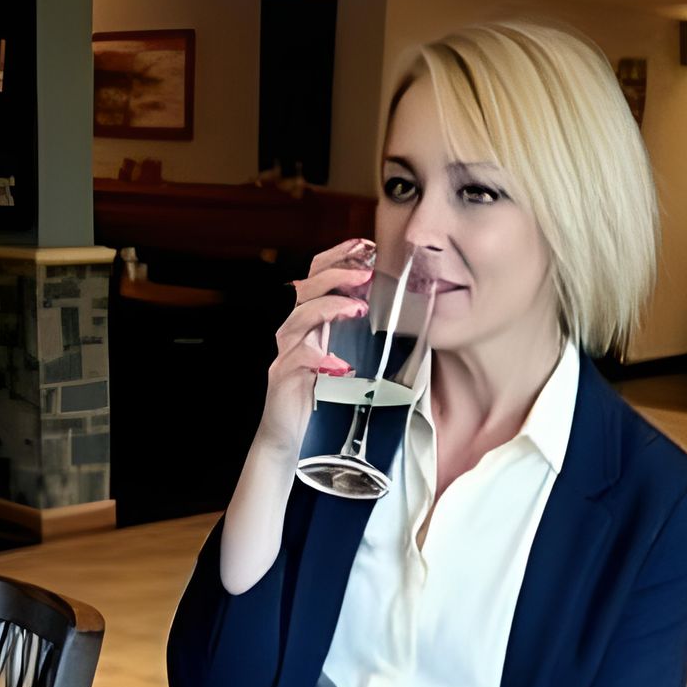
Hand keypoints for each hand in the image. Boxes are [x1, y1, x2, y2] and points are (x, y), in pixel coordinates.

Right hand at [254, 236, 375, 461]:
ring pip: (300, 318)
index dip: (338, 256)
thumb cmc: (322, 401)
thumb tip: (404, 322)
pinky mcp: (282, 378)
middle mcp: (295, 333)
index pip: (318, 276)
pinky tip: (342, 365)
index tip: (366, 246)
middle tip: (366, 274)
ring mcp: (286, 353)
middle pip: (307, 289)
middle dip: (336, 275)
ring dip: (330, 309)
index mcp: (311, 323)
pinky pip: (299, 361)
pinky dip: (321, 360)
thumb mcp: (346, 360)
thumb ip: (362, 340)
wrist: (290, 439)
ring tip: (358, 310)